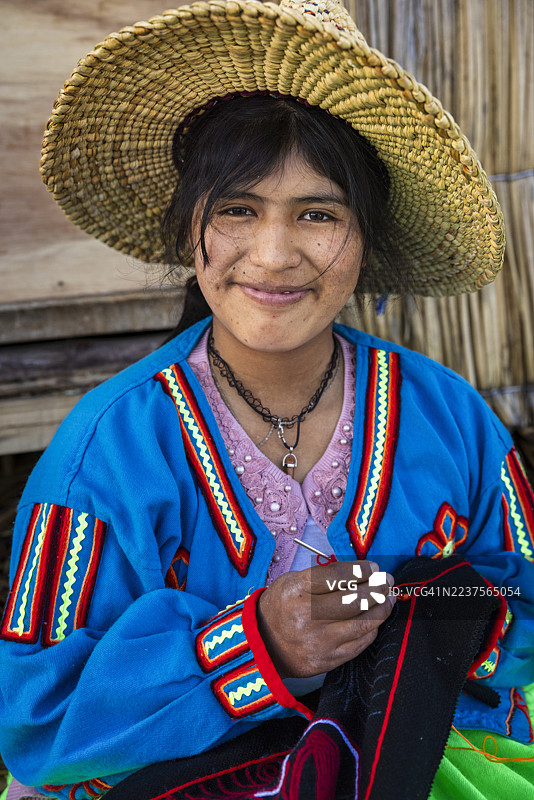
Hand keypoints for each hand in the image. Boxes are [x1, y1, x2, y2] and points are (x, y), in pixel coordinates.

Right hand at [257, 561, 394, 677]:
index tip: (374, 568)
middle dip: (377, 589)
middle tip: (387, 582)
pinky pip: (359, 644)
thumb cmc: (283, 605)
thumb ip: (325, 576)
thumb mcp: (294, 581)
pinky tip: (373, 621)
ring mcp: (318, 641)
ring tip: (387, 599)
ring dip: (381, 609)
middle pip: (354, 600)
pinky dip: (370, 630)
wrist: (263, 643)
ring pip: (362, 624)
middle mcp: (308, 616)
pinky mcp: (326, 660)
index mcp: (297, 590)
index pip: (338, 577)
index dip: (361, 571)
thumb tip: (362, 573)